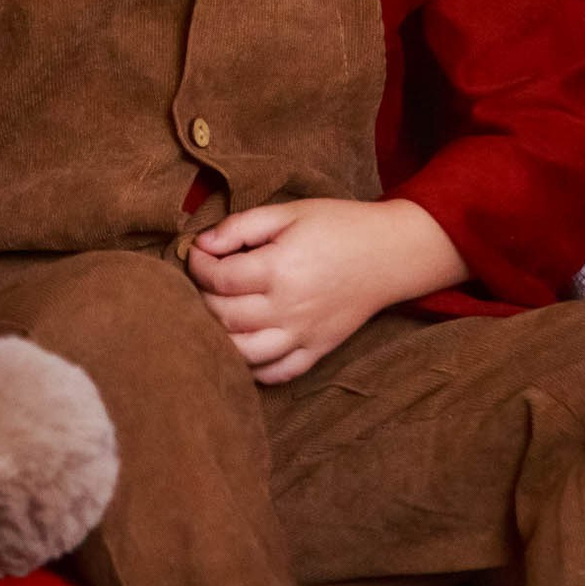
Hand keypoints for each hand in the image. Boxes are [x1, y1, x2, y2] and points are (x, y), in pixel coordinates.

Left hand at [185, 198, 465, 384]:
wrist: (390, 253)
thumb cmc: (339, 226)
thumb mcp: (289, 212)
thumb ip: (241, 226)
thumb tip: (202, 243)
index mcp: (279, 269)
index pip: (219, 279)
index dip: (197, 265)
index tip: (195, 253)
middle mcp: (288, 308)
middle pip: (223, 317)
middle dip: (201, 298)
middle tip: (201, 282)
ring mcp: (303, 335)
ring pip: (242, 353)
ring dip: (218, 337)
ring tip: (215, 314)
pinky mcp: (317, 351)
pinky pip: (277, 374)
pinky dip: (253, 369)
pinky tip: (242, 347)